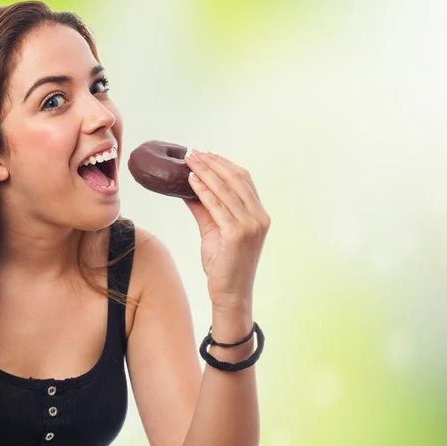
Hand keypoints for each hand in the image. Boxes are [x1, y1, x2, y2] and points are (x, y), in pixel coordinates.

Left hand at [182, 149, 269, 311]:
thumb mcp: (214, 230)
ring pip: (225, 189)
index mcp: (259, 214)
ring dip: (205, 171)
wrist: (230, 293)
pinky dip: (203, 190)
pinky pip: (217, 206)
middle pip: (235, 179)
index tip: (205, 153)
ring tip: (188, 160)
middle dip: (212, 163)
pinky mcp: (237, 234)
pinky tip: (190, 180)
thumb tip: (188, 186)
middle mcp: (259, 217)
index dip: (224, 163)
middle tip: (192, 152)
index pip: (243, 179)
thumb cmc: (224, 264)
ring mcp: (251, 225)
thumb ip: (205, 208)